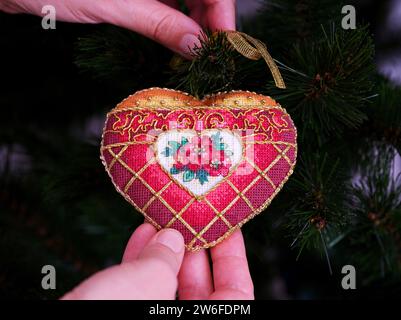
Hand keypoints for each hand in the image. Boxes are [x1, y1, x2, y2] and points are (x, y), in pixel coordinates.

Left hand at [1, 0, 235, 57]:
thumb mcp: (116, 6)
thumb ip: (160, 24)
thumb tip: (196, 47)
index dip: (223, 13)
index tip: (222, 44)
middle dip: (209, 23)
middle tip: (206, 56)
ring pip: (187, 0)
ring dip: (193, 26)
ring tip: (190, 55)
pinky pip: (168, 5)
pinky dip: (175, 24)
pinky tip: (174, 42)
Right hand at [61, 223, 253, 299]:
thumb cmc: (105, 317)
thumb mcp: (146, 286)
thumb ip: (167, 261)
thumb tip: (174, 239)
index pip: (236, 293)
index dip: (232, 257)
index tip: (226, 225)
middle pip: (200, 290)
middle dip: (192, 249)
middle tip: (187, 218)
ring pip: (166, 289)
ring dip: (162, 253)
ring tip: (159, 222)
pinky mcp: (124, 317)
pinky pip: (141, 292)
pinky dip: (140, 266)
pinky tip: (138, 238)